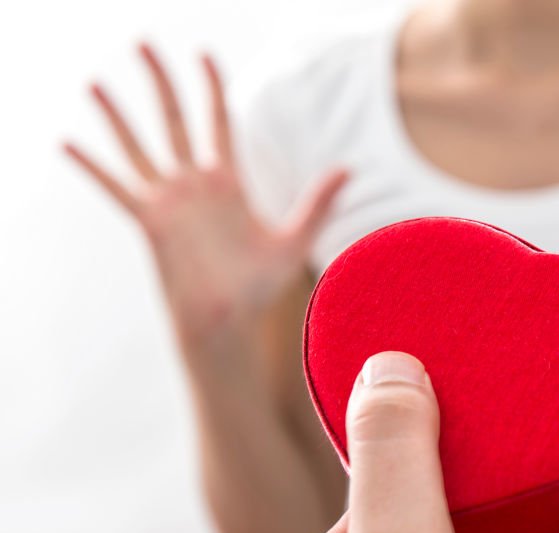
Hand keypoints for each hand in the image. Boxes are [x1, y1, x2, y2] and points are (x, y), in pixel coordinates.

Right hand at [64, 45, 346, 344]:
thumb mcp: (294, 239)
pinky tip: (66, 144)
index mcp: (228, 182)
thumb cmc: (259, 286)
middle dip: (160, 81)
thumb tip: (349, 169)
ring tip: (94, 84)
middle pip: (173, 119)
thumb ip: (319, 203)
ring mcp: (169, 201)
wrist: (229, 320)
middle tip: (144, 44)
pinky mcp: (150, 221)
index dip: (212, 86)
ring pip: (137, 146)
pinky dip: (91, 166)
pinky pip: (115, 187)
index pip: (218, 120)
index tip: (205, 56)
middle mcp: (194, 185)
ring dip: (116, 116)